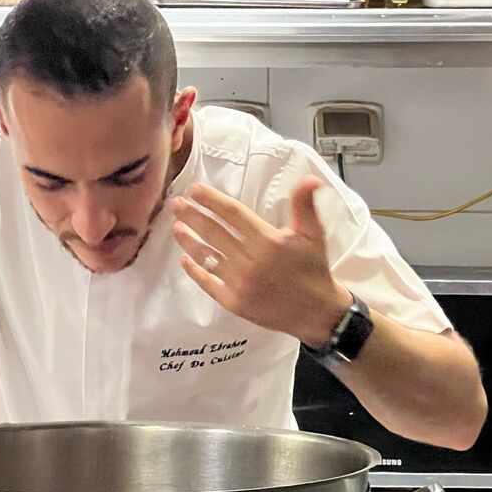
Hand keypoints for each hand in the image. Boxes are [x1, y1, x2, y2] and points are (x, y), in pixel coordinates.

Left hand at [170, 176, 352, 346]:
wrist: (316, 313)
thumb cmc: (313, 268)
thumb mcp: (313, 234)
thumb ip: (304, 205)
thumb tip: (309, 178)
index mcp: (268, 241)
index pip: (234, 215)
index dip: (213, 201)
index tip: (195, 189)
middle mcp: (250, 261)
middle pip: (214, 233)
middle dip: (193, 216)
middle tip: (176, 204)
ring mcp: (239, 284)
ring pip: (208, 256)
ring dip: (189, 241)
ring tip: (176, 226)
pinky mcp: (233, 302)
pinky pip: (208, 283)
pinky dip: (195, 271)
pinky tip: (184, 259)